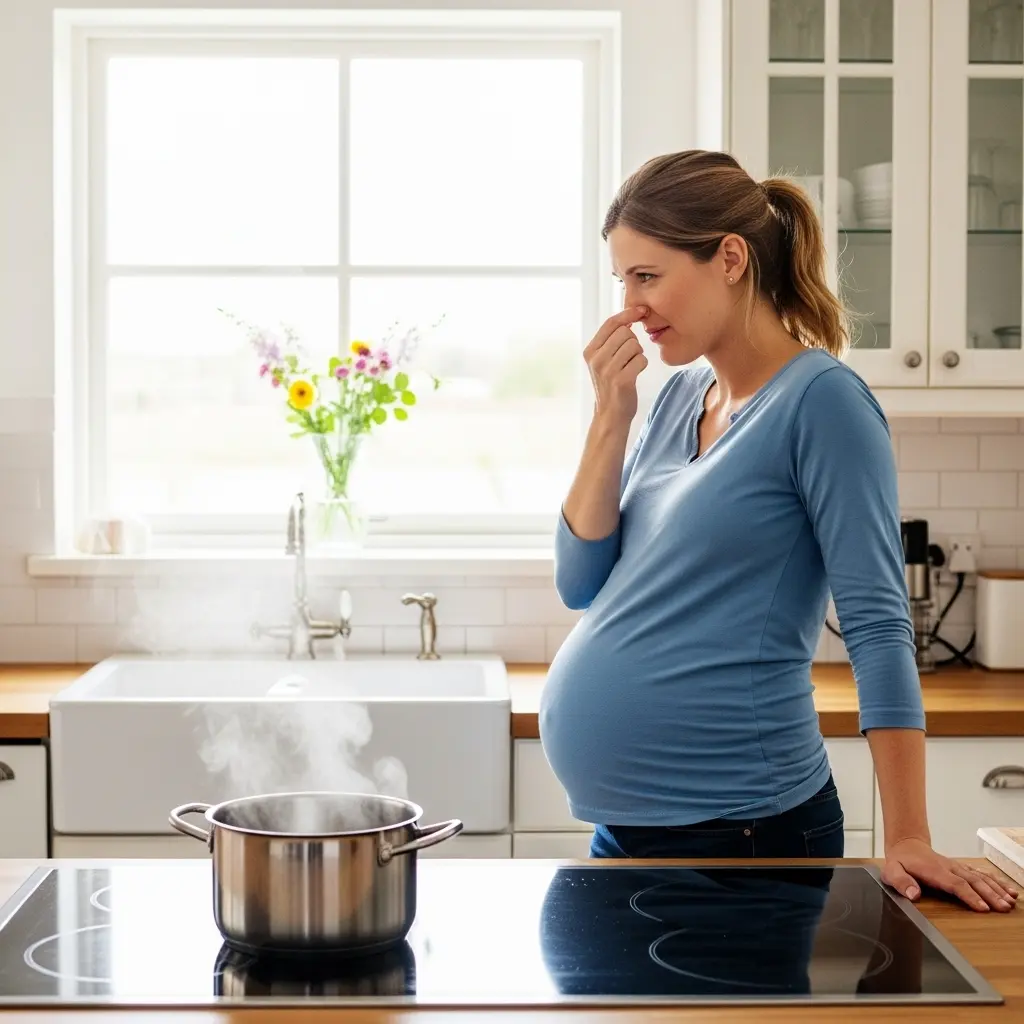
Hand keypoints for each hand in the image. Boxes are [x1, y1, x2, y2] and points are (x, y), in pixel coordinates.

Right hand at [583, 306, 649, 426]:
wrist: (610, 415)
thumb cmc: (611, 385)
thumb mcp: (603, 361)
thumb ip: (611, 340)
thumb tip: (629, 317)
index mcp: (590, 351)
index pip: (610, 323)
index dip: (628, 314)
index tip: (642, 311)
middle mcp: (596, 359)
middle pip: (625, 332)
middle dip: (633, 342)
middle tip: (629, 357)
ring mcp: (607, 370)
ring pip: (634, 345)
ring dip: (638, 354)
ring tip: (630, 366)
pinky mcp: (621, 380)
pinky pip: (641, 359)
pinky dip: (642, 365)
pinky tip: (634, 374)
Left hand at [883, 837, 1018, 911]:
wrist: (906, 845)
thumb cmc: (900, 862)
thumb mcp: (891, 871)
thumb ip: (901, 882)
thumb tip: (914, 894)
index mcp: (934, 871)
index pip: (954, 884)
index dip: (969, 895)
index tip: (983, 908)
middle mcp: (949, 868)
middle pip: (972, 881)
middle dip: (990, 894)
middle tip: (1004, 907)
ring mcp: (957, 867)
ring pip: (980, 877)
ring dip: (996, 888)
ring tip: (1011, 900)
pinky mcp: (962, 868)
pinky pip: (981, 874)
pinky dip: (996, 881)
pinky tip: (1008, 889)